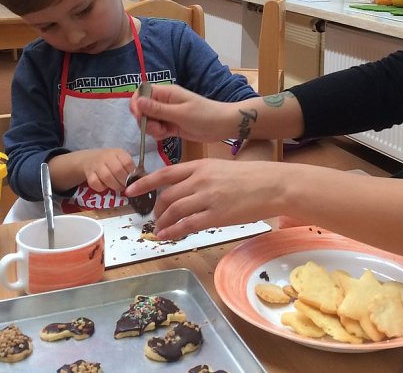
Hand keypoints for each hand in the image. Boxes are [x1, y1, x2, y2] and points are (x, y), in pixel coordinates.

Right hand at [77, 148, 134, 193]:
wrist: (89, 159)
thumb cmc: (110, 161)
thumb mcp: (121, 159)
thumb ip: (129, 167)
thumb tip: (142, 179)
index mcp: (118, 152)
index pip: (127, 162)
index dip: (132, 173)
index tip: (134, 180)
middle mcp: (107, 157)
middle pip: (117, 170)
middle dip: (124, 182)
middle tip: (126, 187)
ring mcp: (97, 165)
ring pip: (107, 177)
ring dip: (115, 186)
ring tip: (118, 188)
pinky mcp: (89, 174)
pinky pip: (95, 183)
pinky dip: (101, 188)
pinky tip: (105, 186)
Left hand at [124, 159, 287, 239]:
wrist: (272, 185)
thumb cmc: (250, 177)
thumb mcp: (220, 169)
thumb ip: (200, 177)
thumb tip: (184, 191)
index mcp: (200, 166)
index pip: (164, 174)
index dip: (144, 183)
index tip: (130, 191)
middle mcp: (199, 180)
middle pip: (166, 196)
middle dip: (156, 209)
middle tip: (155, 218)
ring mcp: (207, 198)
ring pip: (173, 211)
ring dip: (162, 223)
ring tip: (160, 230)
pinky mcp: (216, 216)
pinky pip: (187, 225)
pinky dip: (173, 232)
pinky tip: (168, 236)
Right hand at [130, 83, 232, 142]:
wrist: (222, 125)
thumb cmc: (204, 116)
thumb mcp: (180, 113)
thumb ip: (157, 109)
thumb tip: (138, 101)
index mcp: (166, 93)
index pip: (141, 93)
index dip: (136, 105)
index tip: (140, 118)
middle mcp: (164, 102)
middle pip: (142, 109)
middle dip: (145, 121)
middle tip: (157, 128)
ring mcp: (167, 114)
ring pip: (148, 121)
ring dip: (151, 129)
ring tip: (164, 132)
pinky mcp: (171, 125)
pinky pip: (157, 129)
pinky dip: (158, 133)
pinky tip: (167, 135)